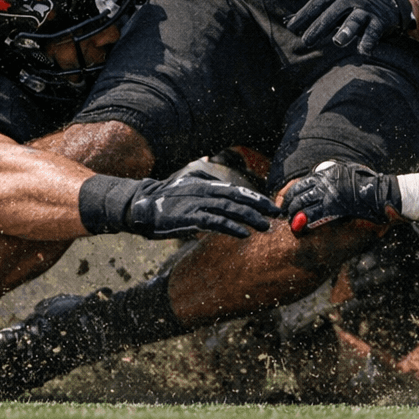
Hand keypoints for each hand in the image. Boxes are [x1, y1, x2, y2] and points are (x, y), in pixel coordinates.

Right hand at [80, 173, 282, 239]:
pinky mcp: (190, 217)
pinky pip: (215, 222)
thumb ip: (205, 183)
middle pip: (239, 198)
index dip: (257, 199)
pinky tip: (243, 235)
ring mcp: (198, 203)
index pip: (238, 191)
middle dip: (260, 207)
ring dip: (250, 218)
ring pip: (231, 209)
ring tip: (265, 227)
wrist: (140, 205)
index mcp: (207, 185)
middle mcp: (205, 191)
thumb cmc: (165, 198)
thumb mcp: (187, 185)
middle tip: (278, 216)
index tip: (273, 207)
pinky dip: (231, 227)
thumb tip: (221, 186)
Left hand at [284, 161, 401, 233]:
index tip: (285, 204)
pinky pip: (314, 215)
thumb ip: (330, 179)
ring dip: (295, 217)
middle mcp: (324, 182)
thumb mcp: (345, 173)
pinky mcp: (334, 206)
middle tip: (286, 217)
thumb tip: (317, 186)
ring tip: (293, 225)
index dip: (288, 196)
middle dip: (289, 208)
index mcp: (325, 173)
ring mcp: (328, 193)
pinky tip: (302, 229)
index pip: (299, 184)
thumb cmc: (366, 184)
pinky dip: (306, 223)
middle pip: (297, 195)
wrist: (379, 192)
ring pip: (303, 206)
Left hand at [286, 0, 412, 54]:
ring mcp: (366, 9)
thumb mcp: (337, 2)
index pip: (317, 3)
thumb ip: (317, 13)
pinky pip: (373, 32)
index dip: (304, 15)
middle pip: (332, 13)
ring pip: (354, 20)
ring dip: (346, 31)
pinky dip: (368, 42)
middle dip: (319, 27)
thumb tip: (288, 23)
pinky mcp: (380, 20)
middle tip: (306, 41)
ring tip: (337, 42)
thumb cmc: (354, 4)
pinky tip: (363, 52)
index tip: (292, 28)